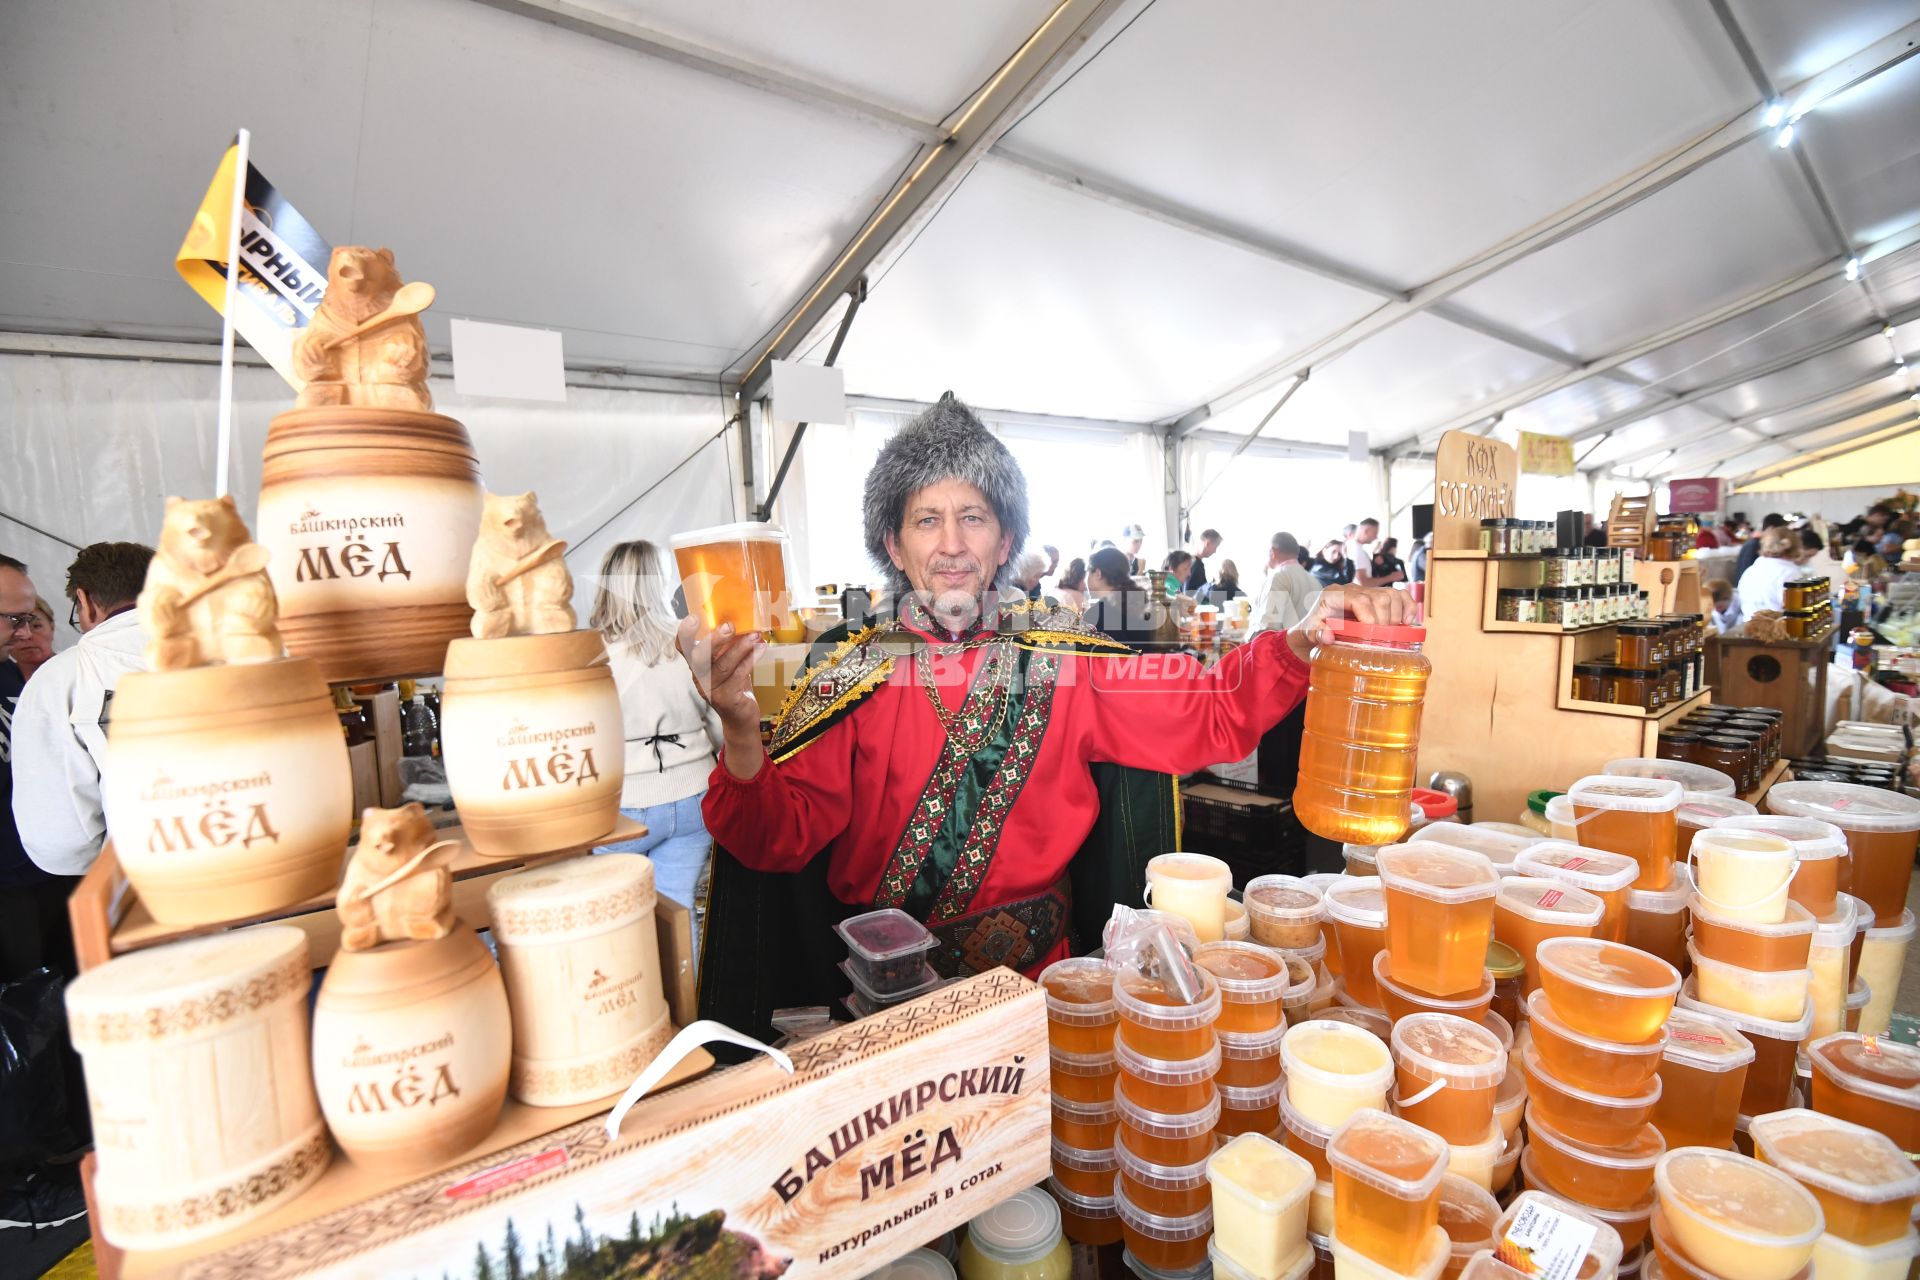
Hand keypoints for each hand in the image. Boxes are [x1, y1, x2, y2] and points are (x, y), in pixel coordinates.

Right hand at [677, 617, 766, 777]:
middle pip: (699, 657)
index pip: (683, 648)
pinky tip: (760, 650)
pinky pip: (738, 676)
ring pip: (722, 666)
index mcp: (697, 665)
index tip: (693, 618)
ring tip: (755, 636)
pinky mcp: (726, 699)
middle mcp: (699, 677)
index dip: (684, 634)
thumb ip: (729, 646)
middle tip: (730, 626)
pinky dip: (750, 660)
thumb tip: (743, 621)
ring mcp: (711, 690)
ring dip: (740, 648)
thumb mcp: (728, 663)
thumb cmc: (735, 685)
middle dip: (714, 640)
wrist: (741, 718)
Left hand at [1288, 584, 1414, 663]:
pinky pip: (1398, 595)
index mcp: (1333, 594)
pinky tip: (1407, 622)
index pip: (1359, 599)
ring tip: (1391, 634)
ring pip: (1391, 594)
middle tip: (1380, 640)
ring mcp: (1366, 592)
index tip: (1371, 635)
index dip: (1370, 617)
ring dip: (1396, 616)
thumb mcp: (1306, 633)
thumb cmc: (1310, 630)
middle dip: (1384, 621)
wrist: (1312, 628)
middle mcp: (1352, 589)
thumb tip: (1328, 637)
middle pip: (1379, 597)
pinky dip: (1407, 607)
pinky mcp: (1376, 597)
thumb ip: (1314, 634)